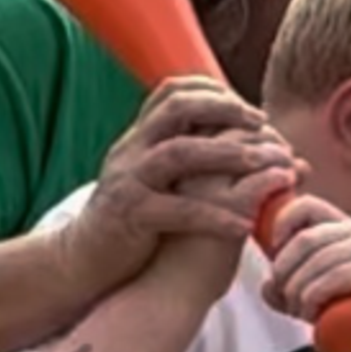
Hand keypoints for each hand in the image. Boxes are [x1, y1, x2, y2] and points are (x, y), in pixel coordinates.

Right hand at [65, 77, 298, 284]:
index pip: (172, 92)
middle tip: (263, 124)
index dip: (213, 91)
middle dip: (225, 111)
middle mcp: (131, 150)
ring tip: (265, 165)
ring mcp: (129, 181)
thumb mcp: (153, 177)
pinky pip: (178, 210)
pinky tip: (245, 225)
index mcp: (139, 137)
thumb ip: (185, 154)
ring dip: (227, 154)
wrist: (85, 260)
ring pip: (178, 153)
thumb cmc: (135, 219)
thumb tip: (239, 138)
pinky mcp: (132, 216)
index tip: (251, 108)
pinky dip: (215, 217)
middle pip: (177, 110)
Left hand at [259, 195, 350, 351]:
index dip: (280, 225)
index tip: (273, 259)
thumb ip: (294, 294)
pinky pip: (333, 276)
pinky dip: (312, 297)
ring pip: (315, 260)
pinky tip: (311, 315)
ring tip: (300, 313)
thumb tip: (265, 286)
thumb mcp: (325, 303)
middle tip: (284, 298)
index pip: (306, 205)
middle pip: (305, 237)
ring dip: (296, 290)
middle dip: (283, 270)